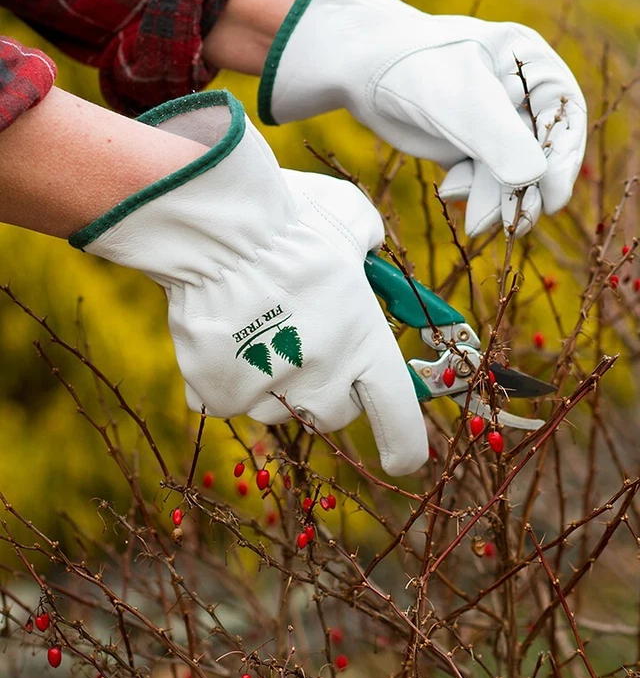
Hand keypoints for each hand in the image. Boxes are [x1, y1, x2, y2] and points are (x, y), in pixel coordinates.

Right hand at [70, 91, 428, 476]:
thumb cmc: (293, 220)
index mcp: (366, 349)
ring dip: (272, 377)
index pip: (401, 423)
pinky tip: (218, 331)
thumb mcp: (352, 222)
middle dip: (327, 386)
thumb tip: (367, 252)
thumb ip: (368, 247)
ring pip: (276, 405)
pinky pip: (224, 397)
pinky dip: (222, 374)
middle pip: (334, 413)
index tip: (403, 457)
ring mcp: (266, 394)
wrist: (219, 227)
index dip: (405, 446)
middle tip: (308, 338)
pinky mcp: (217, 394)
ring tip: (255, 322)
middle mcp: (322, 383)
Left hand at [258, 0, 586, 235]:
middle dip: (525, 190)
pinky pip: (487, 183)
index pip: (566, 119)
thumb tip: (537, 185)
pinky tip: (449, 189)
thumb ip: (502, 143)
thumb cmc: (412, 69)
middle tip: (511, 224)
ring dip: (499, 201)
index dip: (564, 161)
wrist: (359, 69)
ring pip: (515, 175)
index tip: (552, 198)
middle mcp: (521, 96)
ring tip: (475, 217)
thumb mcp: (462, 102)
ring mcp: (496, 125)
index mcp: (533, 66)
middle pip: (543, 153)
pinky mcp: (471, 148)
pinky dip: (474, 195)